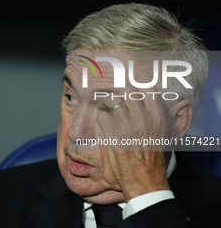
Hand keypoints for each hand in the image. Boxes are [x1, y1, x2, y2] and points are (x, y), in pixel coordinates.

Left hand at [96, 85, 170, 202]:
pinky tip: (102, 121)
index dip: (137, 86)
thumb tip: (150, 102)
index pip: (147, 89)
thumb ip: (158, 118)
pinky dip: (100, 116)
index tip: (130, 87)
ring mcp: (127, 125)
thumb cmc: (154, 160)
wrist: (145, 180)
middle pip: (127, 90)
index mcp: (158, 117)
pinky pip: (102, 114)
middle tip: (114, 94)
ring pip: (112, 99)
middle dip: (119, 90)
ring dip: (107, 101)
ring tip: (105, 105)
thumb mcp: (164, 136)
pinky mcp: (113, 133)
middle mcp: (143, 117)